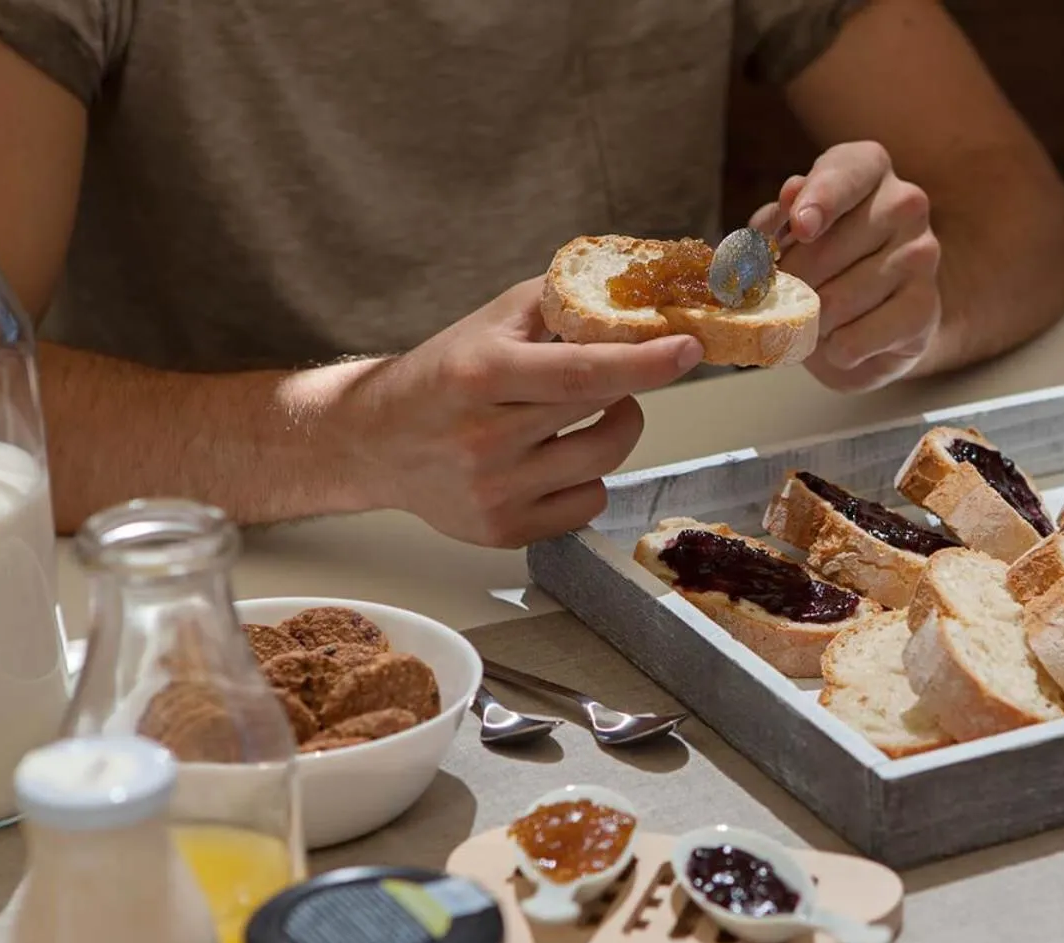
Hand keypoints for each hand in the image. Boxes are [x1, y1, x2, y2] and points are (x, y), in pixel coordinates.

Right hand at [336, 277, 701, 546]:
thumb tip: (632, 290)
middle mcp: (485, 439)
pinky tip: (559, 459)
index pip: (582, 371)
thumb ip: (557, 301)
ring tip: (589, 415)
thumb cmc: (440, 376)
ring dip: (615, 431)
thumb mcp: (487, 323)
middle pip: (602, 412)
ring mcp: (494, 492)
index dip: (644, 361)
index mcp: (481, 375)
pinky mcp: (503, 530)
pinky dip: (589, 477)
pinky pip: (588, 503)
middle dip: (627, 386)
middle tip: (616, 373)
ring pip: (604, 462)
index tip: (689, 348)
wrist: (374, 442)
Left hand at [754, 141, 941, 391]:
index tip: (801, 227)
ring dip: (811, 321)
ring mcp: (921, 255)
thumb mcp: (788, 235)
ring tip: (819, 318)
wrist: (874, 325)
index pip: (844, 174)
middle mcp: (905, 203)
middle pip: (826, 249)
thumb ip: (776, 220)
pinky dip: (835, 350)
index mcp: (869, 168)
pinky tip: (843, 340)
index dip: (819, 201)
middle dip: (790, 283)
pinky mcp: (924, 309)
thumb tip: (789, 196)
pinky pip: (855, 339)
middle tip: (786, 295)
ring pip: (836, 300)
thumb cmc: (823, 265)